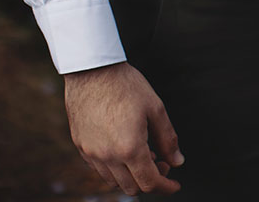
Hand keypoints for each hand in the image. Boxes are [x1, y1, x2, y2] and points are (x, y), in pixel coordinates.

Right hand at [64, 62, 183, 195]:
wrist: (92, 71)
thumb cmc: (126, 86)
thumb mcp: (156, 109)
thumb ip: (168, 138)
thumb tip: (177, 160)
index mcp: (130, 148)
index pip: (150, 182)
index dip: (166, 187)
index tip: (174, 184)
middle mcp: (107, 156)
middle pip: (132, 187)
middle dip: (151, 181)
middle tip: (162, 162)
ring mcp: (91, 153)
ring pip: (114, 181)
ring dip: (132, 175)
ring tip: (144, 153)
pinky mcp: (81, 146)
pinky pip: (99, 169)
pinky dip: (115, 168)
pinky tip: (125, 149)